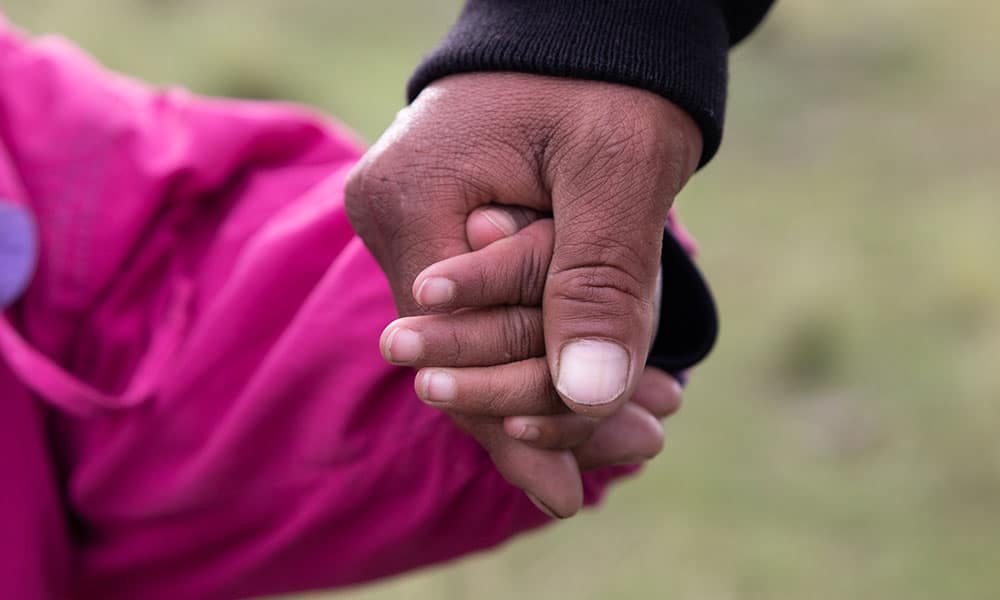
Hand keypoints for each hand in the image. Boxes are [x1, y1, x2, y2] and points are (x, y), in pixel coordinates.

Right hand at [347, 73, 701, 514]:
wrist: (583, 20)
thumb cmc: (603, 76)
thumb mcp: (616, 169)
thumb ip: (598, 280)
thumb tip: (587, 397)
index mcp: (414, 203)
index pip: (455, 349)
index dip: (514, 422)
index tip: (570, 493)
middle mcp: (394, 219)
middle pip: (463, 355)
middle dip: (546, 410)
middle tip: (640, 449)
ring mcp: (413, 223)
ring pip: (478, 336)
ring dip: (553, 379)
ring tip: (641, 425)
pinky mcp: (443, 226)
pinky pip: (484, 305)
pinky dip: (540, 339)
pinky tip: (597, 377)